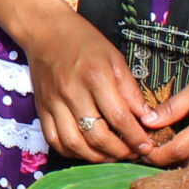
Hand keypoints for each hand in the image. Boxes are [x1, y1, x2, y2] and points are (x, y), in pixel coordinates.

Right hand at [20, 8, 158, 161]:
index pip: (119, 117)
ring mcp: (54, 103)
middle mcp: (72, 92)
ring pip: (75, 143)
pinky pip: (55, 140)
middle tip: (132, 154)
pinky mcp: (41, 109)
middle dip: (119, 151)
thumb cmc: (83, 42)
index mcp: (95, 76)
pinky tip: (87, 150)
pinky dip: (72, 152)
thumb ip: (131, 90)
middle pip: (97, 135)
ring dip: (97, 157)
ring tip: (112, 156)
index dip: (135, 136)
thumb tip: (147, 118)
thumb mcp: (114, 58)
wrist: (45, 31)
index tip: (147, 146)